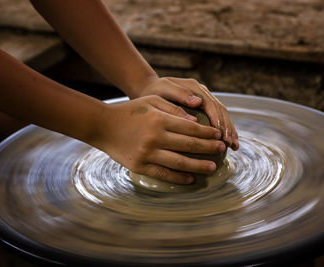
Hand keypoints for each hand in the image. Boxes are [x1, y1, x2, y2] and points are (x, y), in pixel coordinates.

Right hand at [94, 95, 225, 183]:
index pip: (190, 128)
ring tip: (212, 167)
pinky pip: (164, 174)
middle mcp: (155, 137)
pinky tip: (191, 178)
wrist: (102, 126)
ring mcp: (147, 154)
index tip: (218, 135)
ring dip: (199, 165)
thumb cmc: (129, 111)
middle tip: (221, 150)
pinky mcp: (140, 166)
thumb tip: (196, 120)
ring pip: (180, 162)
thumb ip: (174, 109)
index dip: (207, 133)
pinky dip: (179, 177)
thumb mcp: (151, 102)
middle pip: (189, 145)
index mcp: (159, 120)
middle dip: (208, 148)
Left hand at [137, 77, 238, 149]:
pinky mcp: (203, 109)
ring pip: (221, 115)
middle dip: (226, 127)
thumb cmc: (153, 91)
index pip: (211, 104)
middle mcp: (202, 93)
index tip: (220, 135)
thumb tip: (198, 102)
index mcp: (194, 88)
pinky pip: (216, 120)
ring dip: (229, 130)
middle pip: (220, 110)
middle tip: (229, 144)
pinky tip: (228, 144)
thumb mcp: (162, 89)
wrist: (148, 90)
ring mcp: (204, 100)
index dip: (217, 120)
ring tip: (234, 146)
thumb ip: (179, 94)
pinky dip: (223, 131)